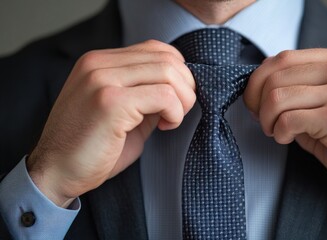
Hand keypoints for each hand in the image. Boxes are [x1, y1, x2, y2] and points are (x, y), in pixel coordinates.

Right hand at [27, 40, 195, 206]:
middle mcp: (98, 64)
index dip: (178, 72)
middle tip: (179, 112)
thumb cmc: (91, 149)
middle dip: (186, 86)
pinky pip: (164, 95)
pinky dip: (175, 112)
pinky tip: (163, 127)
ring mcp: (102, 80)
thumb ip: (146, 94)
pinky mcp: (111, 102)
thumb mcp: (122, 112)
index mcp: (99, 62)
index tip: (177, 99)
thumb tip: (180, 89)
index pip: (156, 48)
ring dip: (183, 99)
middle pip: (166, 57)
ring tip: (170, 120)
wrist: (55, 174)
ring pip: (169, 71)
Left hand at [244, 48, 326, 213]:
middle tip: (260, 119)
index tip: (254, 99)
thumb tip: (262, 92)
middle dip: (256, 100)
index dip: (259, 79)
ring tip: (275, 130)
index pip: (286, 57)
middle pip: (277, 74)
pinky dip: (278, 132)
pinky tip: (286, 139)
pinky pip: (288, 119)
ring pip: (277, 96)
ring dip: (265, 118)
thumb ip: (306, 91)